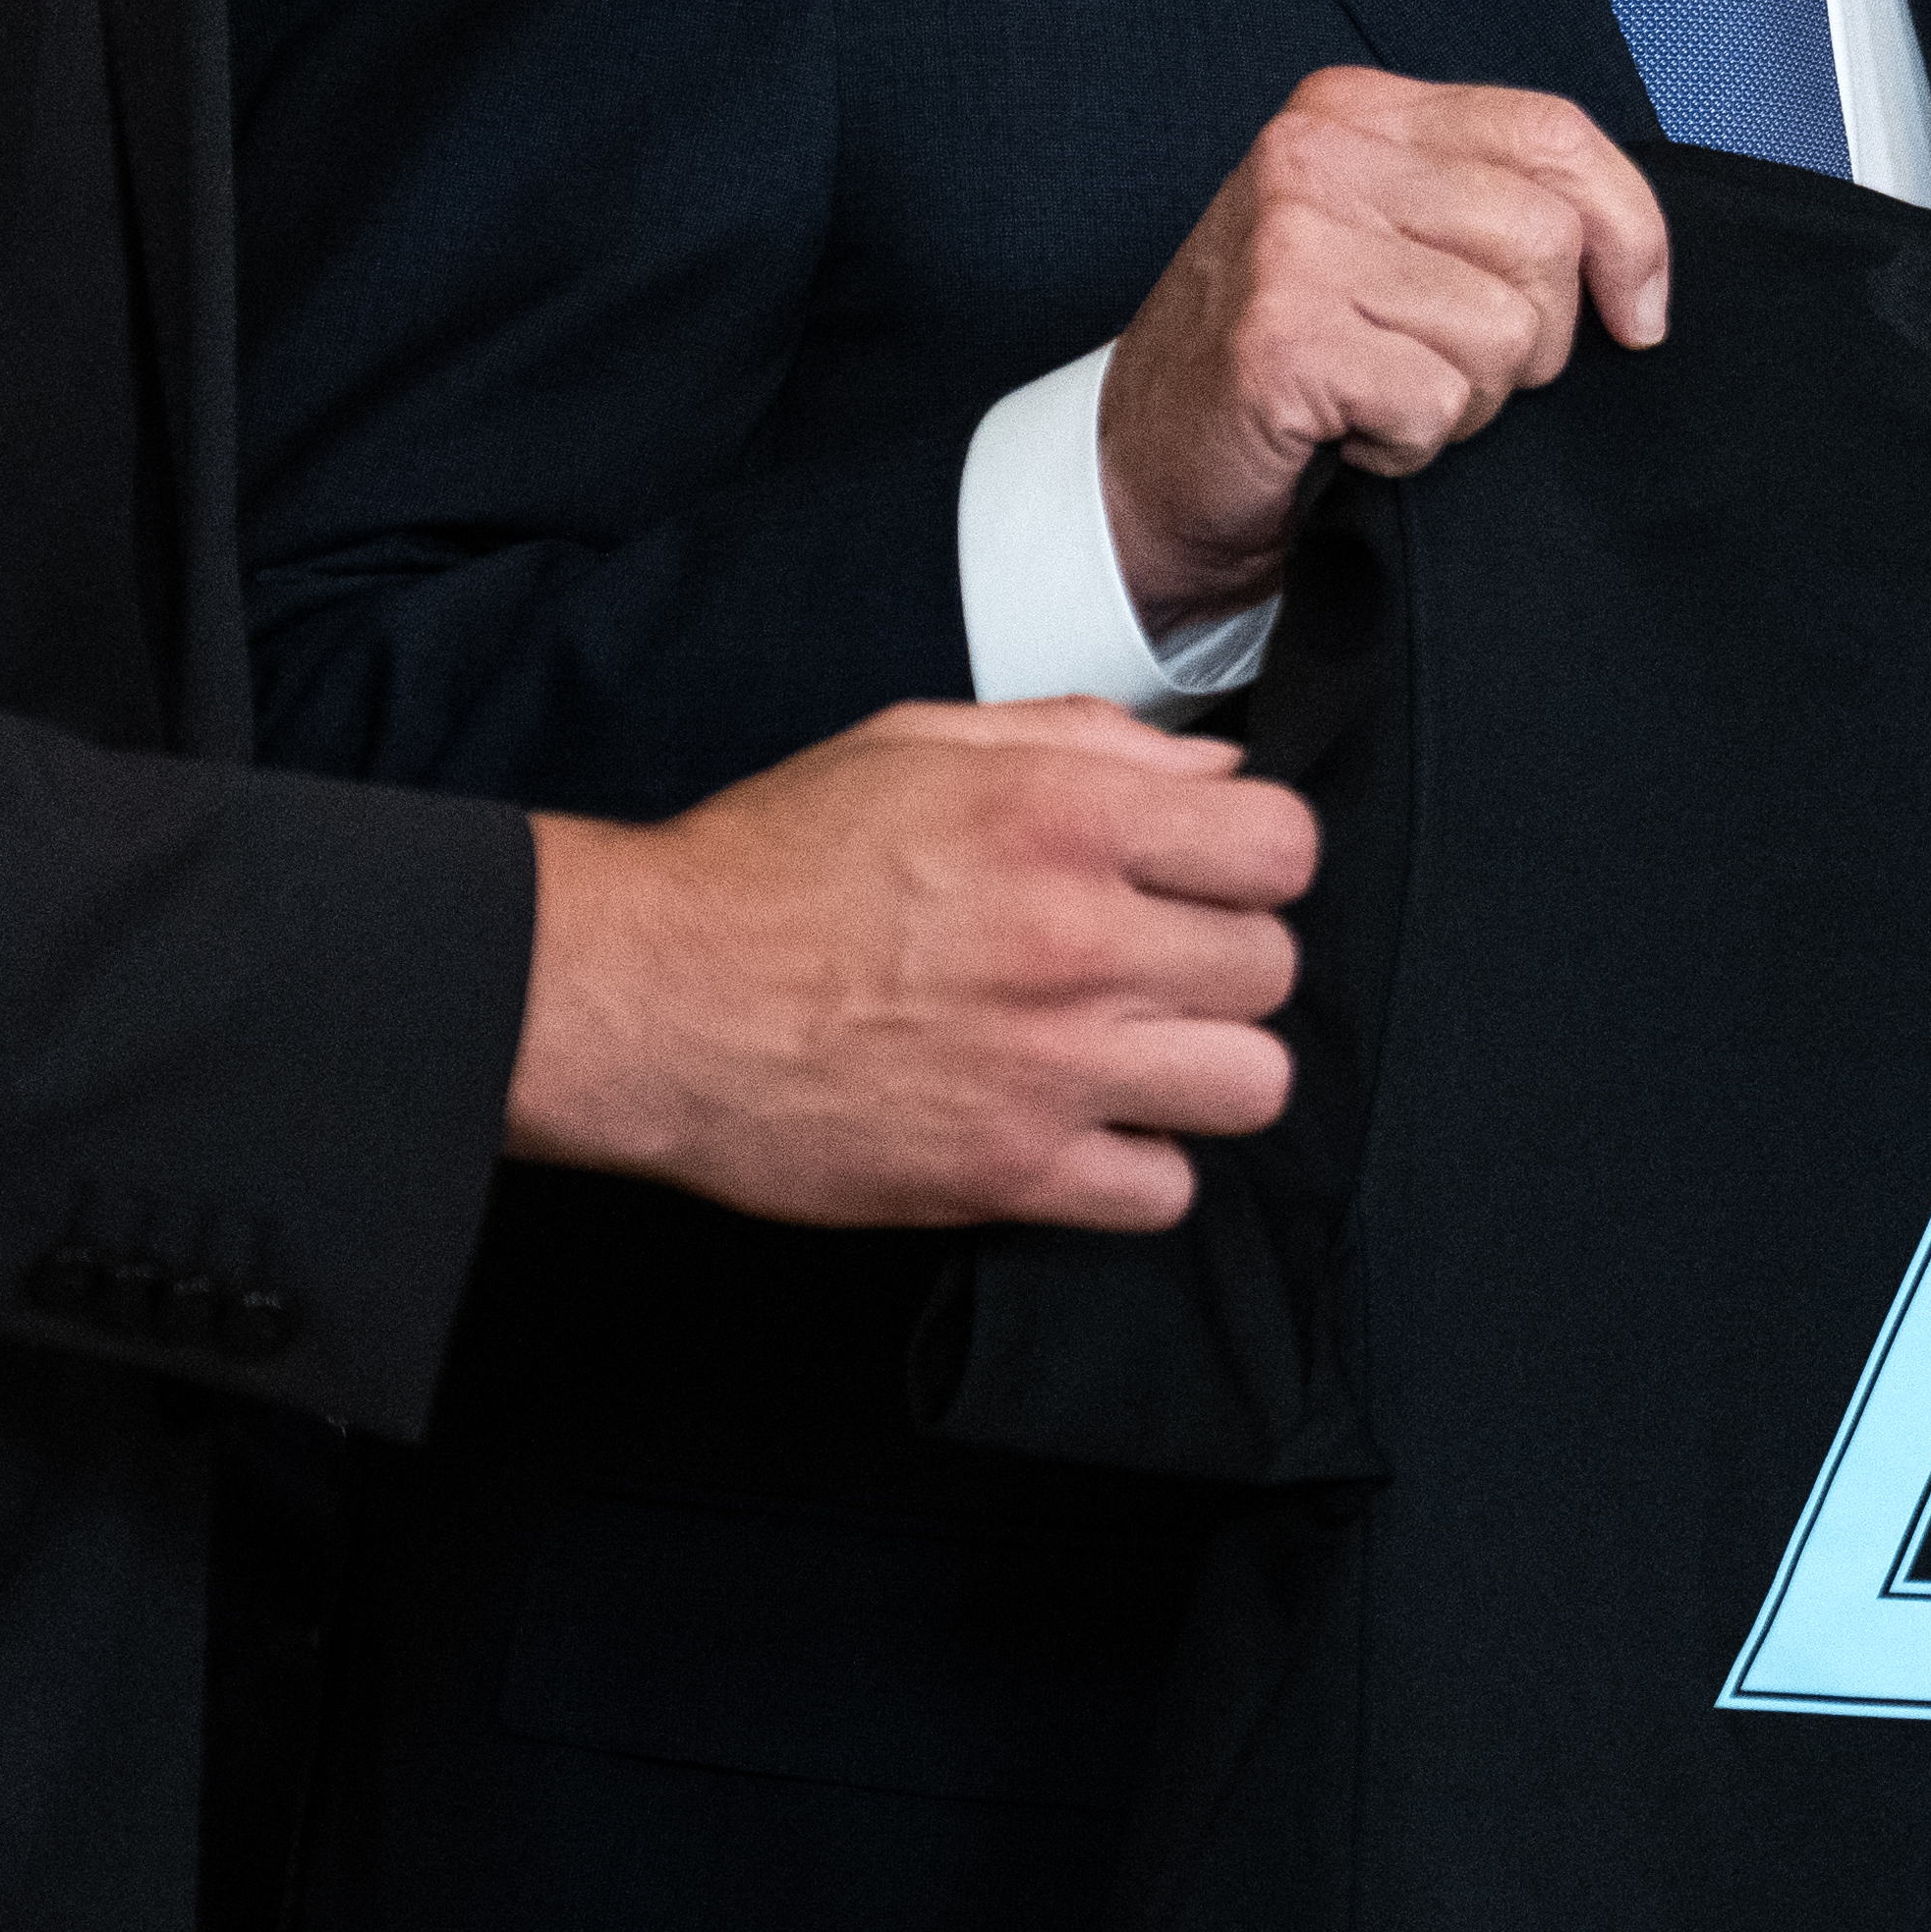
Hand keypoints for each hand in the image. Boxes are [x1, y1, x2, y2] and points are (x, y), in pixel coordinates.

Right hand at [506, 699, 1310, 1230]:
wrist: (648, 994)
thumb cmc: (772, 860)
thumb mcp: (919, 742)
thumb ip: (1084, 739)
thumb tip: (1215, 769)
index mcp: (1063, 816)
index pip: (1282, 846)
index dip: (1251, 860)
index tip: (1201, 874)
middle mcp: (1076, 940)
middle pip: (1272, 967)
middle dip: (1222, 961)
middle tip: (1147, 964)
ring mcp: (1050, 1067)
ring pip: (1252, 1083)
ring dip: (1201, 1067)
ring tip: (1129, 1050)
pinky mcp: (1008, 1172)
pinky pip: (1164, 1191)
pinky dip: (1136, 1167)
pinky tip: (1078, 1124)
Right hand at [1094, 74, 1672, 635]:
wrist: (1148, 463)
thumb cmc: (1286, 357)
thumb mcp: (1387, 240)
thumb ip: (1490, 210)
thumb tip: (1634, 262)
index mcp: (1357, 110)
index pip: (1553, 131)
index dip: (1630, 230)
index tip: (1639, 312)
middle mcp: (1318, 154)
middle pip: (1545, 239)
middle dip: (1532, 339)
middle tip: (1444, 368)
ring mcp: (1294, 241)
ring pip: (1503, 332)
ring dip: (1465, 400)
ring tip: (1381, 395)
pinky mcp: (1283, 337)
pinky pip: (1437, 404)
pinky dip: (1411, 448)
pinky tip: (1349, 433)